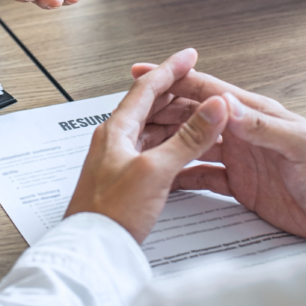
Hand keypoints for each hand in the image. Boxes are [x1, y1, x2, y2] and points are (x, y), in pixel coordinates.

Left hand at [65, 49, 228, 242]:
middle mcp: (116, 139)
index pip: (147, 88)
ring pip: (154, 128)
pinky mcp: (128, 177)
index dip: (171, 70)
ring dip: (179, 120)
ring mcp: (121, 158)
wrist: (92, 249)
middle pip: (151, 106)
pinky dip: (174, 144)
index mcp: (117, 129)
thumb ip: (188, 138)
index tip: (189, 56)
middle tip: (206, 91)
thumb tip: (213, 108)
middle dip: (180, 95)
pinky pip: (154, 149)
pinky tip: (189, 148)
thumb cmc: (111, 212)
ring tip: (205, 117)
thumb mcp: (156, 171)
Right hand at [132, 63, 305, 240]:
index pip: (206, 91)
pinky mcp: (237, 183)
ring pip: (191, 143)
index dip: (175, 80)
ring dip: (167, 140)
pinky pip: (201, 175)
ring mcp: (237, 157)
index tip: (148, 73)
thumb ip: (261, 125)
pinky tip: (166, 175)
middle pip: (191, 115)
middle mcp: (241, 133)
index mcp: (253, 114)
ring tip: (141, 141)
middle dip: (160, 110)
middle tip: (132, 112)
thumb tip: (227, 106)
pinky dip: (182, 174)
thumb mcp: (297, 145)